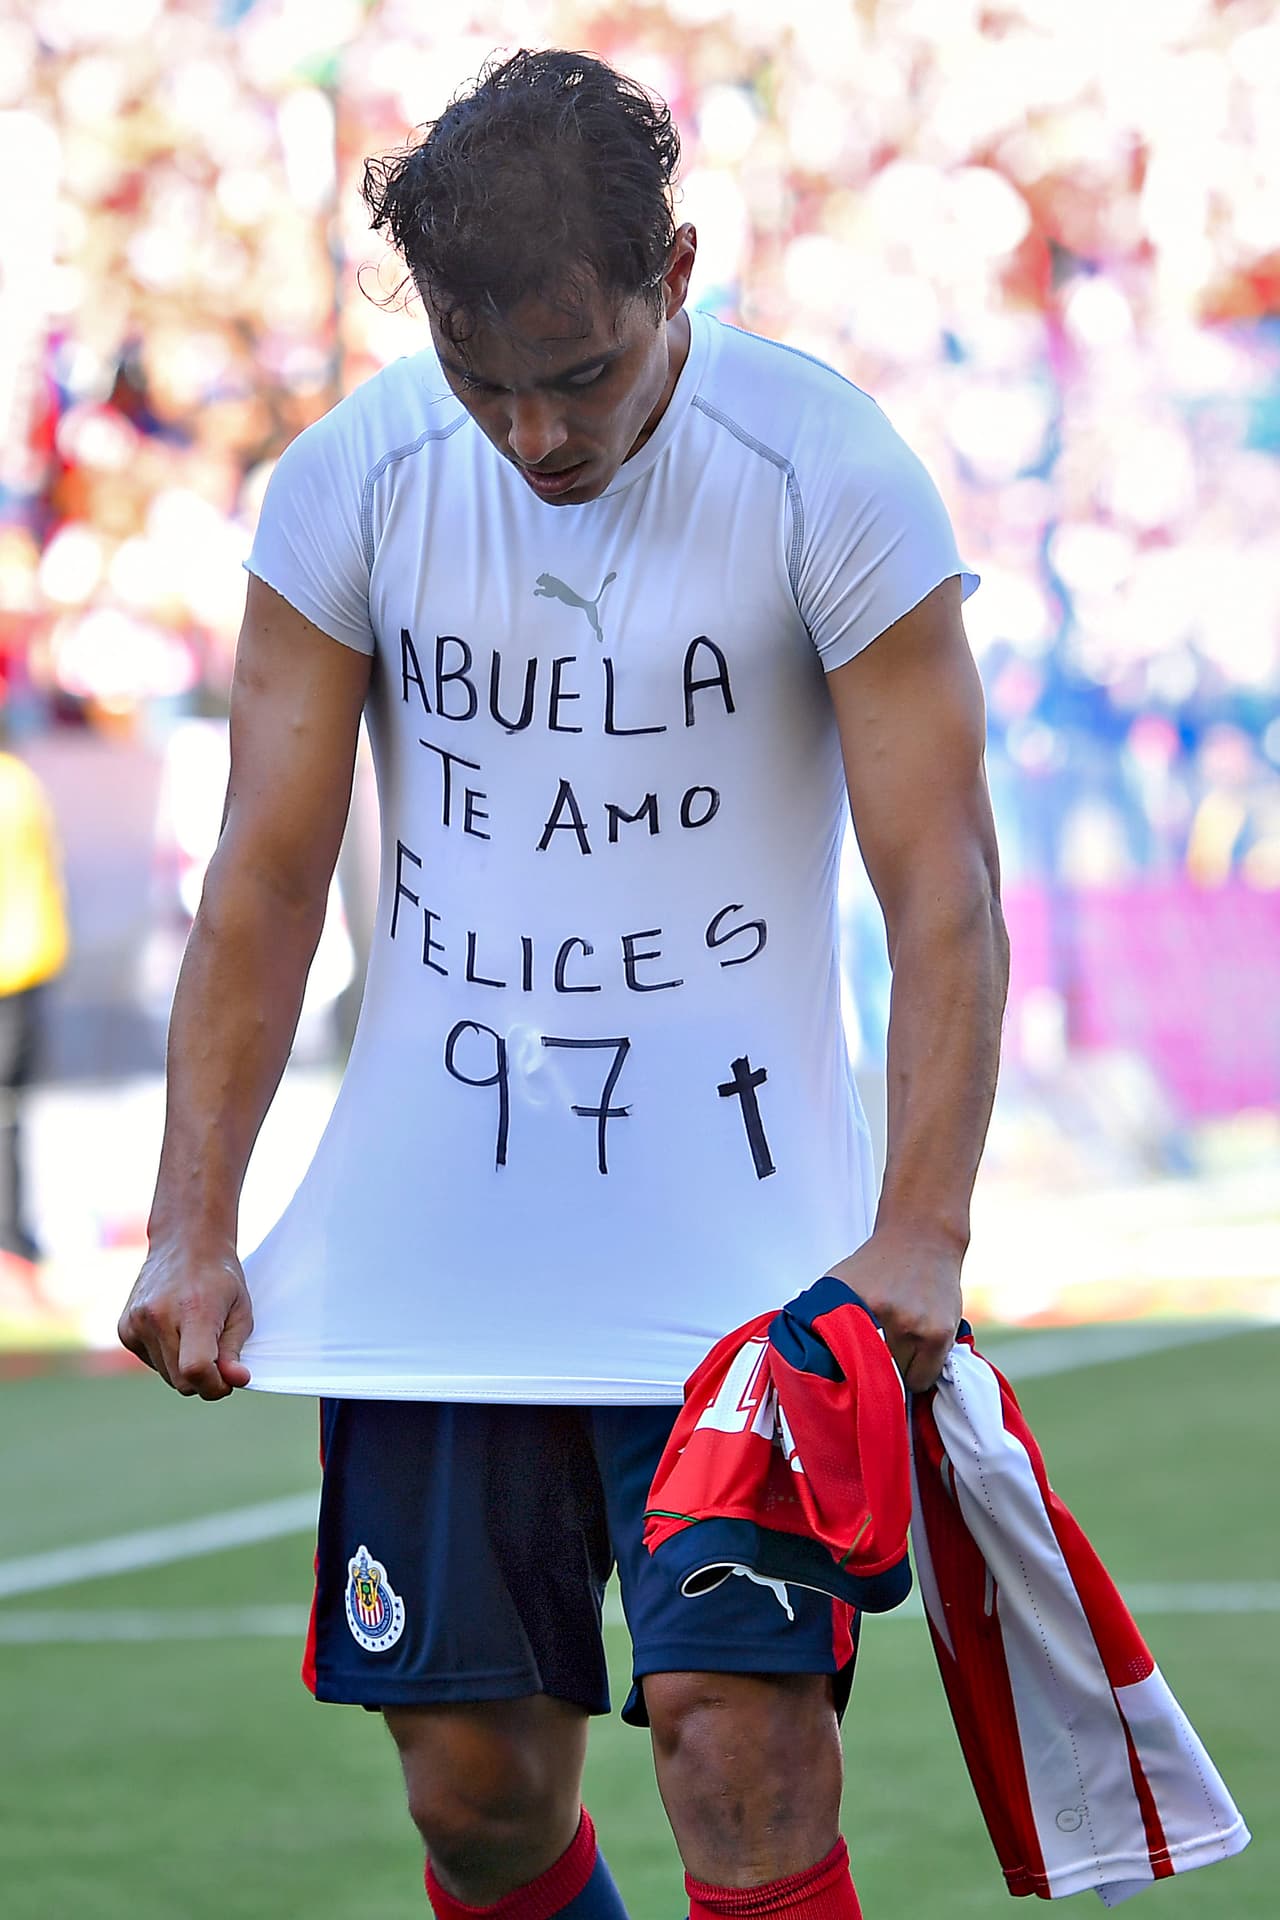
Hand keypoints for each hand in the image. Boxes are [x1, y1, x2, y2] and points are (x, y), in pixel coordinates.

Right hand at [118, 1239, 252, 1399]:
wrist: (184, 1244)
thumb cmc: (218, 1278)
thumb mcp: (240, 1311)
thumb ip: (234, 1350)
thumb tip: (235, 1381)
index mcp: (193, 1310)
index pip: (196, 1369)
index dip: (215, 1385)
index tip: (230, 1378)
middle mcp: (158, 1317)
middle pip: (182, 1381)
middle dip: (204, 1379)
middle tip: (219, 1354)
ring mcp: (136, 1323)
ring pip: (166, 1376)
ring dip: (184, 1367)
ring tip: (195, 1334)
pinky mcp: (124, 1330)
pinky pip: (151, 1363)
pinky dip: (167, 1358)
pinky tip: (175, 1330)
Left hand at [826, 1227, 961, 1392]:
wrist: (922, 1238)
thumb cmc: (877, 1266)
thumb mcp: (840, 1284)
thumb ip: (823, 1319)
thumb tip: (808, 1359)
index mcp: (853, 1308)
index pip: (846, 1369)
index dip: (848, 1380)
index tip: (849, 1380)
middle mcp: (886, 1318)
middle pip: (877, 1377)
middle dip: (875, 1375)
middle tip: (874, 1361)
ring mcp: (917, 1327)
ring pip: (903, 1381)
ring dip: (900, 1373)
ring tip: (898, 1348)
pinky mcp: (941, 1333)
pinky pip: (927, 1377)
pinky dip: (922, 1371)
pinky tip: (918, 1349)